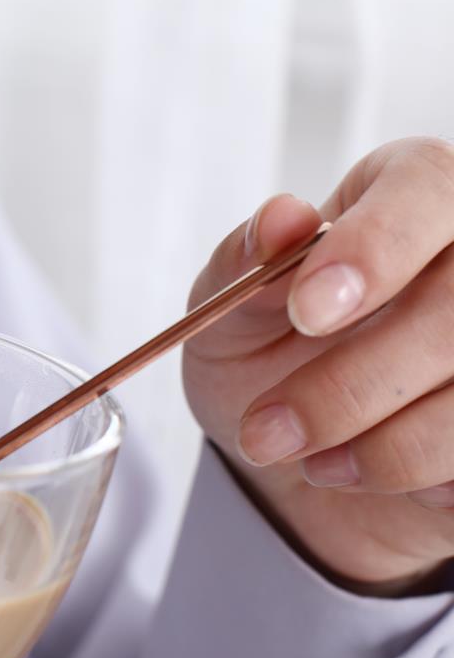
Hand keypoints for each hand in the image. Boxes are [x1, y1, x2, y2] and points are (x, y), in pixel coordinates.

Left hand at [184, 137, 453, 594]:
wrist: (303, 455)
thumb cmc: (272, 361)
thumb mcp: (229, 313)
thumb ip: (242, 265)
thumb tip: (280, 219)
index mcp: (412, 197)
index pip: (428, 186)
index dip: (374, 246)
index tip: (306, 310)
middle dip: (353, 381)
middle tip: (268, 428)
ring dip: (380, 443)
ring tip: (305, 457)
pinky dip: (411, 471)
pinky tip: (361, 468)